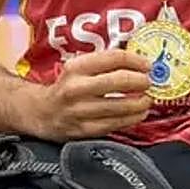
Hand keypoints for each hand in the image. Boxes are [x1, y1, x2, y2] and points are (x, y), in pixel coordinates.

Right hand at [27, 50, 153, 141]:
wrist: (40, 112)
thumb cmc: (68, 87)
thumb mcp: (80, 68)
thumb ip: (106, 64)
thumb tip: (141, 64)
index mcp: (76, 68)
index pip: (113, 58)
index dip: (136, 60)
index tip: (148, 65)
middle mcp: (76, 88)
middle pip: (118, 81)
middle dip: (140, 81)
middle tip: (149, 83)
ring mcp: (79, 111)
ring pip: (119, 106)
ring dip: (140, 102)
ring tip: (147, 99)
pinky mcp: (83, 130)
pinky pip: (113, 124)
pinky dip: (131, 119)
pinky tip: (138, 114)